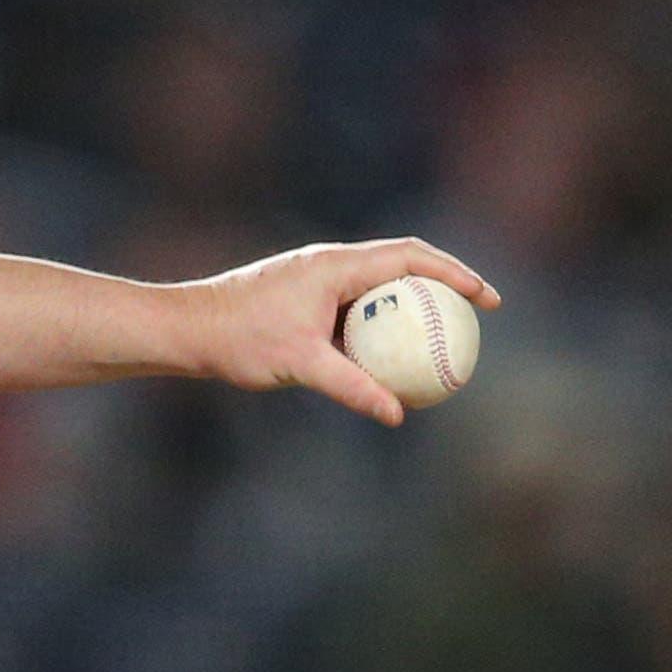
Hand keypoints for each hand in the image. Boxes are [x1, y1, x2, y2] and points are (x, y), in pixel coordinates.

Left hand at [187, 238, 501, 426]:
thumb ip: (351, 387)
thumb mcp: (300, 365)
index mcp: (334, 265)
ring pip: (378, 288)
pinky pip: (355, 308)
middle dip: (444, 286)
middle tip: (477, 319)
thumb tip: (397, 414)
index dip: (456, 274)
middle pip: (402, 265)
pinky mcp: (304, 299)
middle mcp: (328, 264)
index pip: (411, 257)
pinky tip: (392, 360)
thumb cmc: (237, 339)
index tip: (486, 300)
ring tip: (445, 341)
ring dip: (411, 308)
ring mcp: (315, 280)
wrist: (185, 329)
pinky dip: (379, 327)